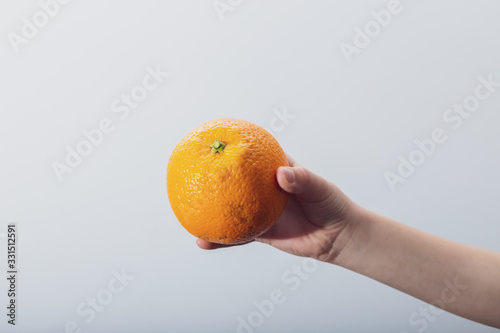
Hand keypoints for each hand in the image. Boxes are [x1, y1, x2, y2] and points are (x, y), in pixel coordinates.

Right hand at [197, 155, 358, 262]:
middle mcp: (263, 189)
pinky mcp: (260, 231)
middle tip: (189, 171)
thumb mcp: (319, 188)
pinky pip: (236, 235)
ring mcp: (259, 209)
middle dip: (212, 177)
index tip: (213, 140)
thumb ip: (302, 179)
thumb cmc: (331, 205)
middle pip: (233, 181)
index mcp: (276, 170)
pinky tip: (203, 241)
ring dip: (208, 209)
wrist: (337, 236)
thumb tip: (281, 174)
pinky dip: (220, 239)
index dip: (233, 147)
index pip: (252, 155)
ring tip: (185, 209)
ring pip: (229, 208)